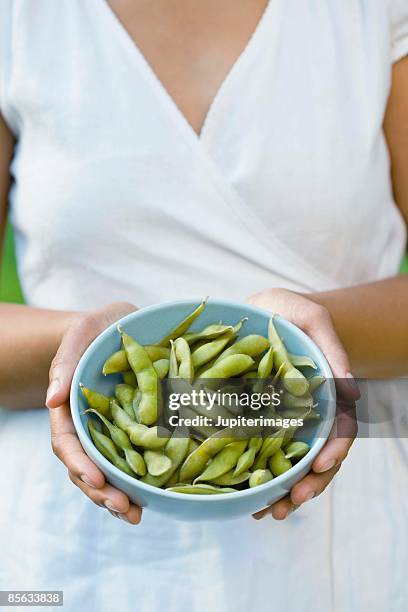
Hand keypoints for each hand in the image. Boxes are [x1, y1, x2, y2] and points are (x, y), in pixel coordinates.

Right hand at [46, 301, 142, 524]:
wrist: (121, 327)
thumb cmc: (99, 327)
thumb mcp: (83, 332)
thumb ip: (66, 360)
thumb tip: (52, 400)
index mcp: (70, 405)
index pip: (68, 441)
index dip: (80, 463)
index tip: (96, 480)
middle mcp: (87, 424)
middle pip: (86, 465)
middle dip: (101, 491)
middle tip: (124, 508)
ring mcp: (109, 431)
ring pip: (105, 472)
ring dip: (116, 496)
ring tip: (135, 514)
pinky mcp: (130, 432)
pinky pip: (128, 462)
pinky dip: (134, 483)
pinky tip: (148, 500)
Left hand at [247, 288, 359, 519]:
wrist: (262, 313)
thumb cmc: (289, 313)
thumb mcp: (312, 318)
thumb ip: (331, 347)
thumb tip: (349, 391)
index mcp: (324, 394)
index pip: (339, 429)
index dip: (334, 449)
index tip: (322, 464)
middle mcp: (306, 414)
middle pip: (317, 457)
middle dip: (308, 484)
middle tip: (291, 504)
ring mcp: (281, 421)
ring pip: (289, 465)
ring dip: (284, 492)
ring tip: (268, 511)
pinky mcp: (255, 423)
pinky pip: (261, 456)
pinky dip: (259, 479)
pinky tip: (247, 498)